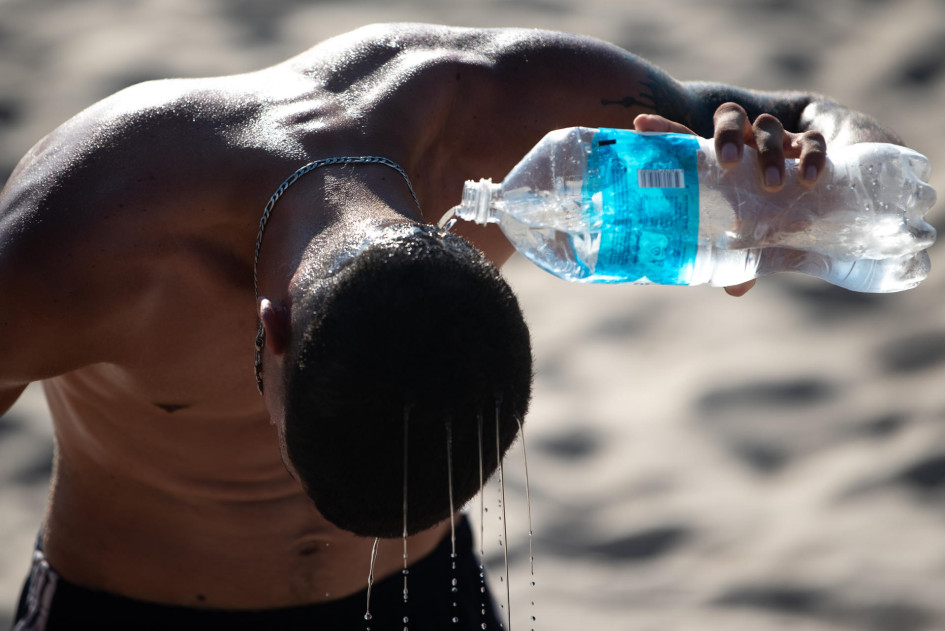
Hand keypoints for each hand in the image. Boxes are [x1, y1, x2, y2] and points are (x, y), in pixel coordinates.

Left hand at [632, 104, 827, 296]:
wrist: (816, 220)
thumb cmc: (768, 228)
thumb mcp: (747, 246)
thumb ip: (737, 262)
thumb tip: (735, 290)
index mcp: (718, 163)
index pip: (688, 137)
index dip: (665, 129)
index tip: (640, 125)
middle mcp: (745, 146)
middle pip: (730, 117)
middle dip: (728, 134)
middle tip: (729, 162)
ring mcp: (778, 143)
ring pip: (768, 127)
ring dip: (769, 151)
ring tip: (771, 185)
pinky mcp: (810, 150)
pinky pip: (814, 141)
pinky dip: (811, 156)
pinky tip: (808, 178)